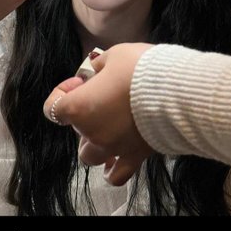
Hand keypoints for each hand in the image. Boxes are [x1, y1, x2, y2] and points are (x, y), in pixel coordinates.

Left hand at [43, 43, 153, 185]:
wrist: (176, 89)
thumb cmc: (141, 69)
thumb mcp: (114, 54)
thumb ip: (99, 66)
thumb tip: (96, 70)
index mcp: (80, 108)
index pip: (53, 108)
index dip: (64, 92)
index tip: (82, 81)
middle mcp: (92, 133)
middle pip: (75, 130)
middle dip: (84, 114)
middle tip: (104, 97)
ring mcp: (113, 148)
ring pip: (90, 157)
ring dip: (93, 143)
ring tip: (109, 127)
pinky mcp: (135, 156)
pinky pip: (117, 176)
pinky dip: (112, 170)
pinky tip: (115, 161)